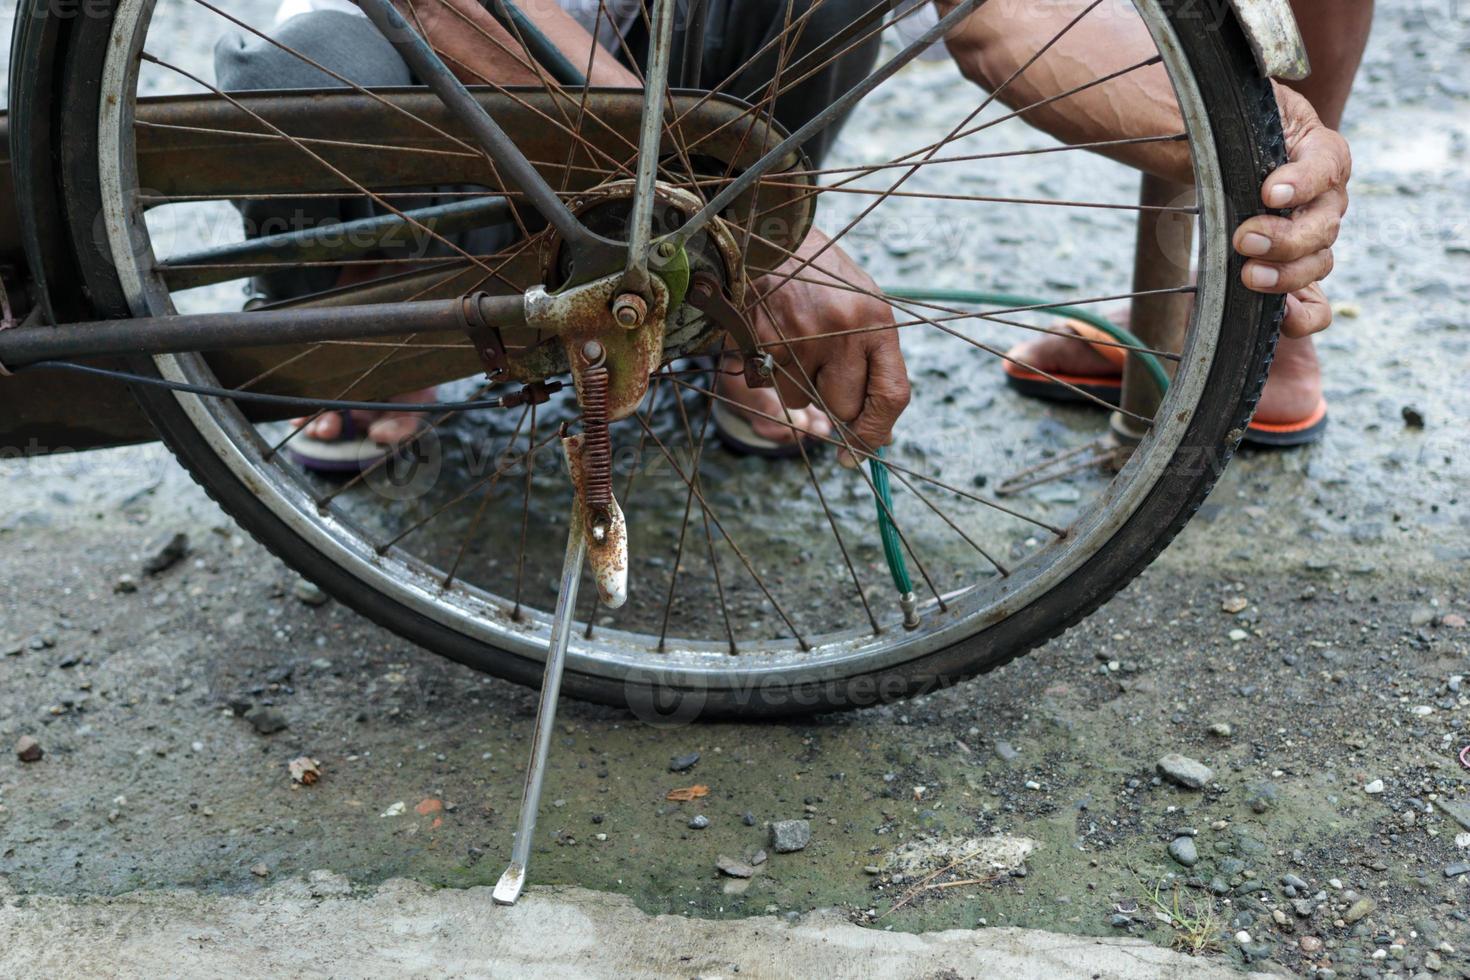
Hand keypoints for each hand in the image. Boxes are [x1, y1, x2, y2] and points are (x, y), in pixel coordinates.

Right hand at [748, 229, 909, 466]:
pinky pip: (777, 385)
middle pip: (845, 407)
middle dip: (836, 408)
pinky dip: (778, 372)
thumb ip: (875, 363)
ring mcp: (803, 338)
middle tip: (827, 381)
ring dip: (802, 386)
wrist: (776, 240)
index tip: (864, 450)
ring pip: (805, 400)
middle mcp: (844, 332)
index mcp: (878, 322)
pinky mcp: (768, 342)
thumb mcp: (864, 307)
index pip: (892, 395)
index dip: (878, 431)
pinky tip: (780, 338)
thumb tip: (878, 431)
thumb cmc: (827, 280)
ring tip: (801, 342)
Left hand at [1232, 83, 1351, 337]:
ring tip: (1248, 274)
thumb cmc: (1231, 132)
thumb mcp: (1237, 109)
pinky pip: (1314, 307)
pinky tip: (1278, 316)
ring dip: (1287, 274)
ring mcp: (1313, 241)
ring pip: (1319, 264)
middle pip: (1325, 224)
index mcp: (1319, 153)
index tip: (1268, 192)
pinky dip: (1302, 316)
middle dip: (1286, 236)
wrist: (1217, 163)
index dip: (1304, 181)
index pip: (1327, 165)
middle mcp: (1325, 200)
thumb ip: (1233, 108)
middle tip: (1245, 239)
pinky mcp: (1295, 277)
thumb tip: (1206, 97)